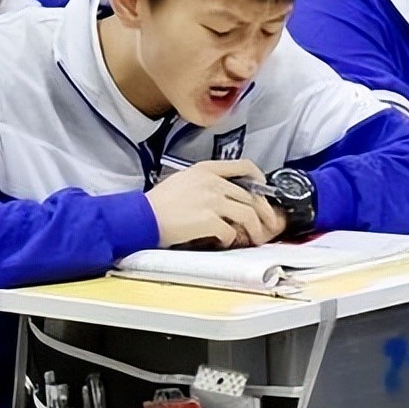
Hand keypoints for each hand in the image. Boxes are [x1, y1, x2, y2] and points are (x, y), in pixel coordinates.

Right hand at [145, 159, 286, 248]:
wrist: (140, 216)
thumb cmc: (158, 203)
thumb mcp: (183, 180)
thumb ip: (206, 183)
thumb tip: (226, 197)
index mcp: (205, 169)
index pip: (242, 165)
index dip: (259, 177)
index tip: (264, 189)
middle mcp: (212, 182)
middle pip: (250, 195)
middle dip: (263, 213)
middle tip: (268, 224)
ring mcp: (211, 200)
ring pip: (247, 213)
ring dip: (255, 229)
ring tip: (254, 238)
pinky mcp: (208, 220)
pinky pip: (231, 231)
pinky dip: (231, 239)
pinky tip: (225, 242)